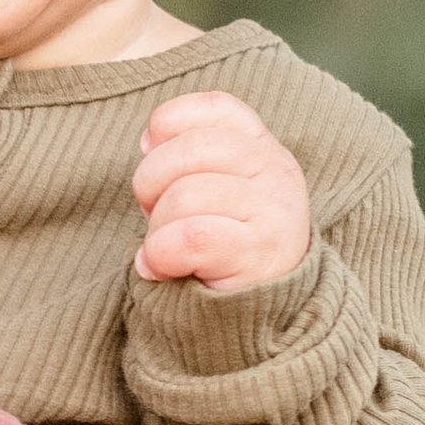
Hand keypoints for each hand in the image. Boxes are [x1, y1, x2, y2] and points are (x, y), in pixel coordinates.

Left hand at [131, 90, 311, 290]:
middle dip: (151, 181)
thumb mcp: (211, 190)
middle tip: (154, 215)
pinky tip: (161, 268)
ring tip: (163, 250)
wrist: (264, 316)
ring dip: (157, 229)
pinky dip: (161, 254)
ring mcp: (274, 211)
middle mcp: (275, 170)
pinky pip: (192, 237)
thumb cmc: (222, 246)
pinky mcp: (261, 253)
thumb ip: (184, 158)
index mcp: (261, 146)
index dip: (169, 124)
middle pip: (190, 148)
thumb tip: (148, 139)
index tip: (153, 155)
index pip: (215, 108)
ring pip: (186, 195)